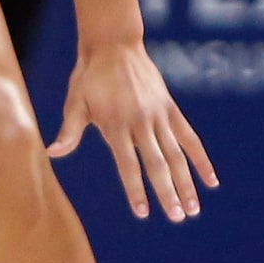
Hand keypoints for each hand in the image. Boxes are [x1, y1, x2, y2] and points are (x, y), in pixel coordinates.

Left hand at [48, 40, 217, 221]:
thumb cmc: (89, 77)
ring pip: (176, 154)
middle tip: (177, 217)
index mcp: (115, 124)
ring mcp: (158, 115)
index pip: (127, 164)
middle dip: (167, 192)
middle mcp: (140, 122)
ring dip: (187, 182)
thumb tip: (51, 154)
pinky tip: (211, 181)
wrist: (114, 45)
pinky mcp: (170, 109)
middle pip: (156, 163)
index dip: (135, 189)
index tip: (143, 213)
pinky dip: (201, 159)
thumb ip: (69, 131)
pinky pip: (190, 137)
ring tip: (193, 209)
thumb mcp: (75, 102)